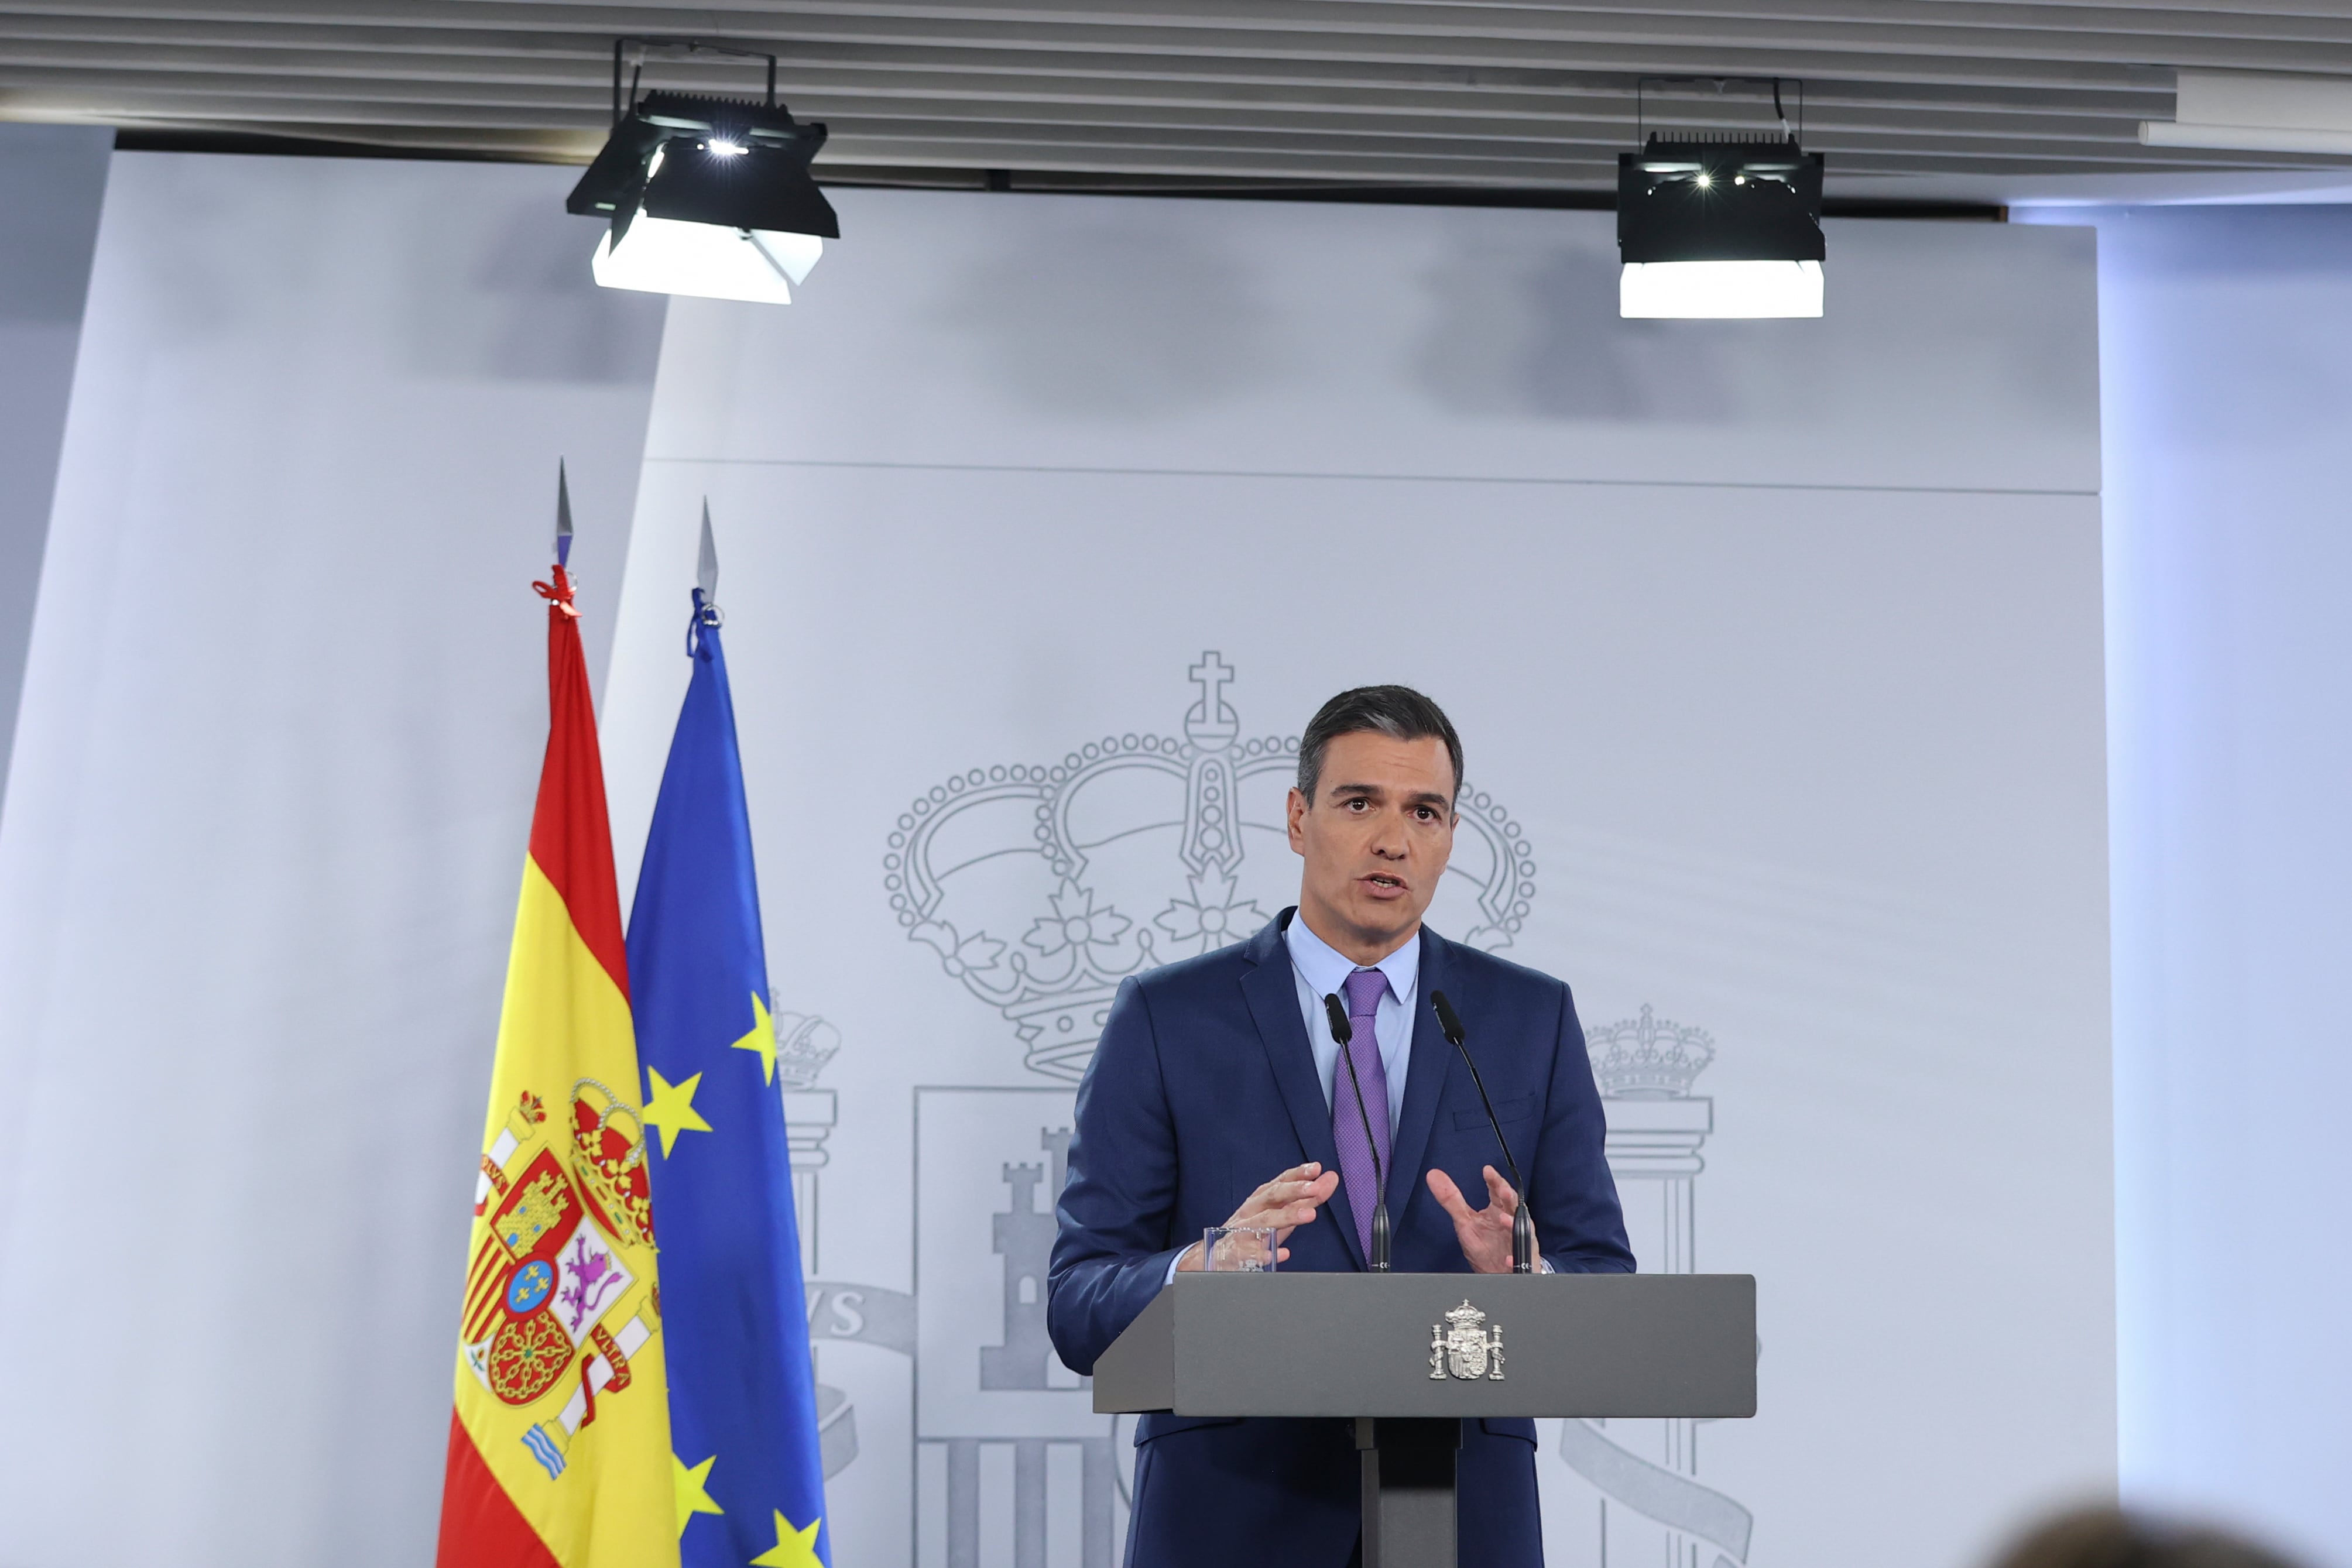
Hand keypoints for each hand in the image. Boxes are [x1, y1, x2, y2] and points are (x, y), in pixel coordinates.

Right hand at [1174, 1161, 1339, 1271]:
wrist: (1217, 1257)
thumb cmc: (1256, 1231)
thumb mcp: (1281, 1214)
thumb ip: (1307, 1198)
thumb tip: (1331, 1178)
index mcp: (1261, 1200)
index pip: (1280, 1182)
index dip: (1298, 1174)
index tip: (1316, 1168)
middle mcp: (1251, 1211)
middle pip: (1272, 1197)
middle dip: (1294, 1190)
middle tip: (1315, 1188)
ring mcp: (1242, 1231)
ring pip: (1263, 1222)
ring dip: (1286, 1217)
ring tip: (1308, 1215)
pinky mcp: (1236, 1254)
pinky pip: (1250, 1253)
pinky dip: (1265, 1253)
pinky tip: (1282, 1253)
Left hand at [1426, 1165, 1524, 1274]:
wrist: (1496, 1273)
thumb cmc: (1485, 1246)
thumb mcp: (1464, 1222)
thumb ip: (1450, 1200)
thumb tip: (1433, 1176)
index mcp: (1496, 1210)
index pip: (1496, 1191)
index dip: (1493, 1180)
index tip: (1487, 1171)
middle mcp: (1509, 1222)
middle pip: (1511, 1205)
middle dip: (1508, 1197)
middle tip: (1502, 1190)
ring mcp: (1517, 1239)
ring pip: (1520, 1229)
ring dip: (1512, 1224)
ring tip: (1503, 1219)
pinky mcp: (1520, 1259)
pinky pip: (1519, 1259)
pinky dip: (1513, 1258)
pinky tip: (1508, 1258)